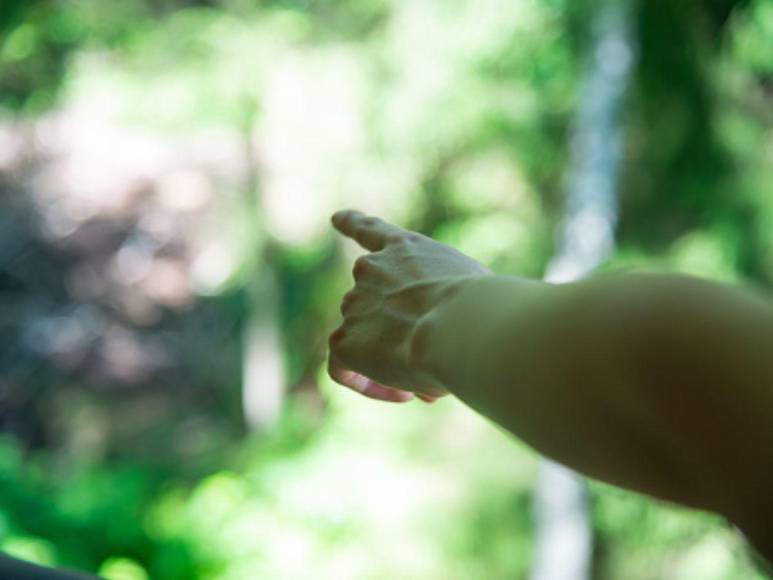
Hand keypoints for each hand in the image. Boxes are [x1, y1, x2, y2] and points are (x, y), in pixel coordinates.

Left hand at [328, 209, 491, 402]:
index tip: (336, 219)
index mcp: (406, 249)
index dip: (353, 223)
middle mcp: (372, 269)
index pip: (372, 231)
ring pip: (364, 338)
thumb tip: (439, 349)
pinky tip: (402, 393)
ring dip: (390, 360)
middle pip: (375, 305)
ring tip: (431, 376)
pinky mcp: (345, 340)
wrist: (460, 324)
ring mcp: (354, 303)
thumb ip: (449, 307)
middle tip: (433, 359)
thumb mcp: (473, 292)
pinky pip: (343, 368)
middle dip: (398, 334)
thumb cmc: (483, 307)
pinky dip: (366, 383)